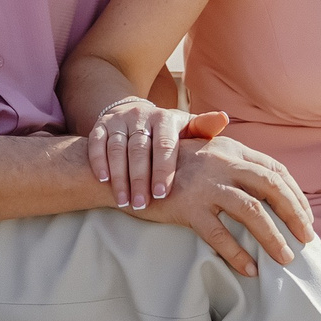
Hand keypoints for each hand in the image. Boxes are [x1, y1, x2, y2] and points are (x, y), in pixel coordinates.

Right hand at [87, 96, 232, 209]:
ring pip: (117, 148)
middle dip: (140, 179)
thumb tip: (223, 119)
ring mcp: (120, 120)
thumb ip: (203, 128)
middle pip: (139, 149)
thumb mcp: (187, 129)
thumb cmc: (168, 132)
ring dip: (119, 176)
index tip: (161, 194)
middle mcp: (141, 116)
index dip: (163, 170)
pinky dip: (98, 161)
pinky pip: (97, 143)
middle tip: (142, 206)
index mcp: (166, 118)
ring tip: (124, 201)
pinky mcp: (101, 125)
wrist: (136, 114)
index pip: (165, 145)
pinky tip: (104, 180)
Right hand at [138, 134, 315, 275]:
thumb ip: (230, 158)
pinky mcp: (187, 207)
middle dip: (295, 214)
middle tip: (308, 238)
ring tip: (286, 257)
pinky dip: (237, 254)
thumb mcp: (201, 152)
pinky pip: (219, 235)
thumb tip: (264, 177)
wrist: (125, 170)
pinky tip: (249, 269)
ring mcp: (205, 185)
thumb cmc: (165, 166)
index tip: (305, 216)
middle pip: (271, 187)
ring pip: (252, 211)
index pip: (275, 170)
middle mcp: (221, 163)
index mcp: (229, 149)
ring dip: (274, 237)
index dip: (295, 194)